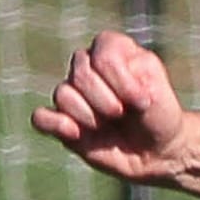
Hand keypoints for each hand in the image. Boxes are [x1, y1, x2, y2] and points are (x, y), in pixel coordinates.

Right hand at [32, 30, 190, 183]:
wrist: (158, 150)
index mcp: (112, 49)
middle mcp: (87, 66)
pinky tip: (76, 134)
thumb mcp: (157, 90)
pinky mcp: (61, 121)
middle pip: (81, 75)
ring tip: (109, 125)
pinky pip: (40, 117)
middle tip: (124, 114)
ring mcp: (72, 93)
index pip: (103, 54)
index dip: (122, 81)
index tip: (142, 99)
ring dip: (90, 116)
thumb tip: (107, 95)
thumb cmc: (159, 115)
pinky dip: (55, 124)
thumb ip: (132, 77)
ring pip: (63, 94)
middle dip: (107, 101)